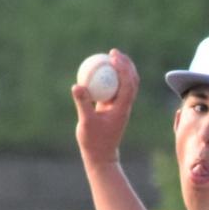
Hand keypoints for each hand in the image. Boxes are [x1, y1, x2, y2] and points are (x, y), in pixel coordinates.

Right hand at [72, 49, 138, 164]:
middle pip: (131, 81)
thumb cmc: (94, 142)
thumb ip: (83, 103)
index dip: (122, 68)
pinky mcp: (113, 109)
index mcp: (122, 108)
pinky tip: (100, 71)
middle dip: (126, 64)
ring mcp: (120, 107)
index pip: (127, 84)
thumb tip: (77, 85)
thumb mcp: (86, 122)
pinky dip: (111, 79)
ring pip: (125, 84)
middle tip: (114, 52)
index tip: (113, 56)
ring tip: (110, 57)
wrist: (101, 156)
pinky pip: (115, 89)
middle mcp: (124, 106)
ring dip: (121, 70)